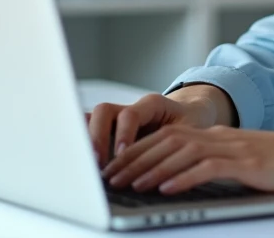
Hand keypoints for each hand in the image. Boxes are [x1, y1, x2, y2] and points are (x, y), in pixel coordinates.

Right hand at [86, 93, 215, 167]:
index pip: (130, 114)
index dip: (124, 134)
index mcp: (152, 104)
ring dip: (86, 140)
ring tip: (87, 165)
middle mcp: (131, 106)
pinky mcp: (111, 127)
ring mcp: (118, 116)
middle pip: (103, 111)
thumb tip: (174, 169)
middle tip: (98, 163)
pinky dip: (83, 140)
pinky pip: (90, 128)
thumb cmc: (192, 122)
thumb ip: (182, 144)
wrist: (190, 112)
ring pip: (91, 117)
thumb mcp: (192, 130)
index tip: (122, 154)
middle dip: (97, 137)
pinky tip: (80, 159)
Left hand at [102, 124, 273, 194]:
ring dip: (151, 169)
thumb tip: (181, 178)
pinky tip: (166, 188)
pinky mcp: (245, 162)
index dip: (137, 150)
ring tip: (130, 184)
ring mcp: (232, 147)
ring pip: (181, 153)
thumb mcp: (241, 161)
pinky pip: (207, 168)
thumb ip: (213, 164)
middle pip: (166, 142)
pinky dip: (183, 177)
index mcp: (215, 135)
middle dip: (134, 159)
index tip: (115, 167)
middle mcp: (218, 137)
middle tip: (110, 177)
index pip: (166, 137)